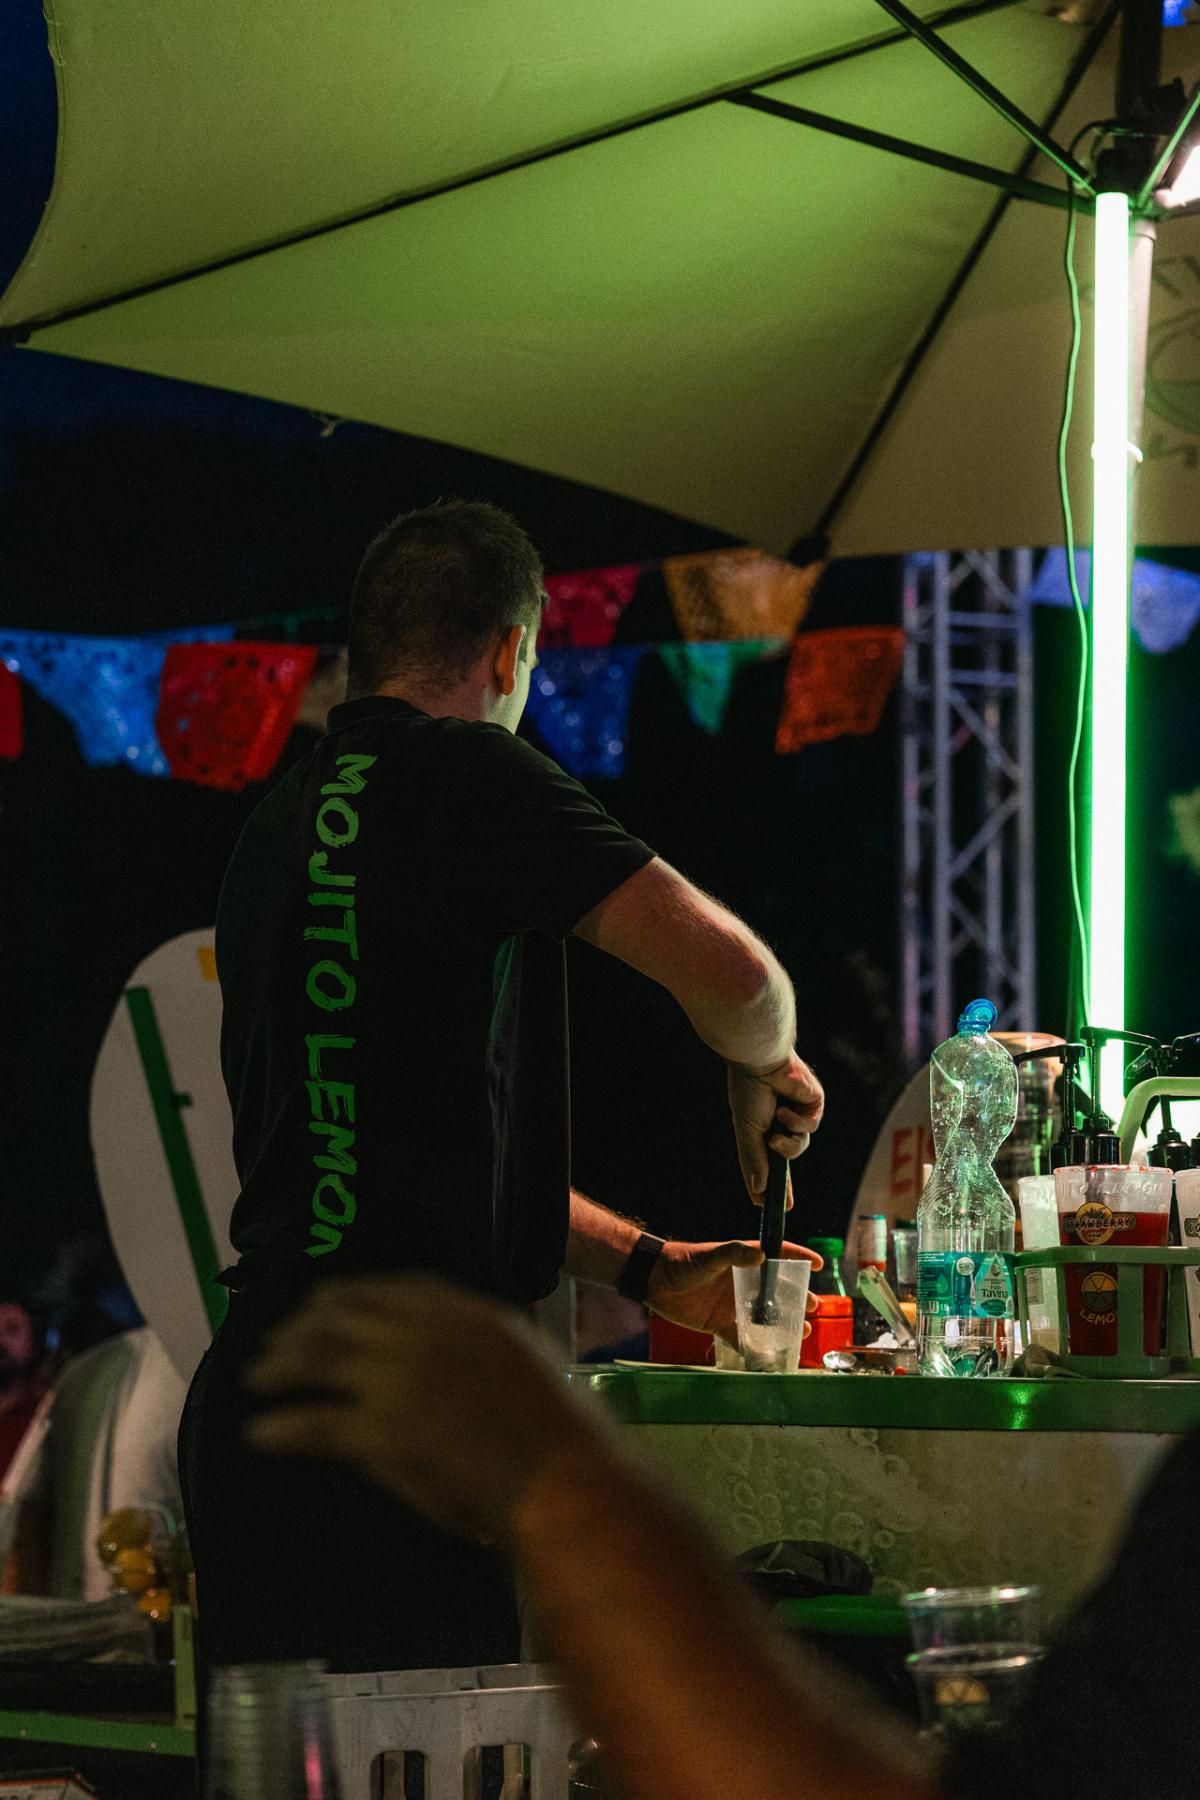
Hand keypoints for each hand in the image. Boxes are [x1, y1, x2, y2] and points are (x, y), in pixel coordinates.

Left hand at [244, 1277, 593, 1542]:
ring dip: (280, 1367)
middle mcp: (422, 1332)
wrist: (559, 1476)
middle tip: (274, 1343)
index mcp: (461, 1310)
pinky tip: (259, 1435)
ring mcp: (397, 1377)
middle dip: (301, 1327)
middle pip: (342, 1315)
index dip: (347, 1294)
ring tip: (256, 1381)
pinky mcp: (379, 1430)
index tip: (322, 1302)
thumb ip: (479, 1340)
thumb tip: (451, 1340)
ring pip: (318, 1357)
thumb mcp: (522, 1357)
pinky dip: (281, 1428)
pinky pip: (314, 1423)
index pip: (388, 1287)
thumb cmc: (555, 1429)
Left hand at [647, 1239, 820, 1346]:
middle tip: (813, 1307)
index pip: (777, 1255)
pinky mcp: (721, 1324)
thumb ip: (733, 1254)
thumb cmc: (681, 1262)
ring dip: (784, 1324)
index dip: (798, 1257)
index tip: (817, 1264)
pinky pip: (744, 1339)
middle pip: (778, 1290)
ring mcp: (734, 1305)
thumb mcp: (709, 1256)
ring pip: (766, 1317)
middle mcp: (743, 1283)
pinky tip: (773, 1357)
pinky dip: (757, 1349)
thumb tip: (761, 1255)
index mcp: (743, 1261)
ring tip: (802, 1331)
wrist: (654, 1282)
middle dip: (798, 1298)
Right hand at [726, 1050, 823, 1203]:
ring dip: (788, 1144)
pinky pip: (811, 1126)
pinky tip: (786, 1109)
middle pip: (786, 1159)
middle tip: (784, 1204)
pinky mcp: (813, 1104)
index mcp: (761, 1127)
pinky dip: (798, 1122)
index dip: (768, 1183)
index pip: (766, 1161)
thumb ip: (753, 1160)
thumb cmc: (749, 1091)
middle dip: (784, 1183)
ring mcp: (798, 1114)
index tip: (766, 1206)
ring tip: (776, 1133)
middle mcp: (779, 1123)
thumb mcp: (747, 1130)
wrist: (762, 1061)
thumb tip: (759, 1189)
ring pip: (800, 1145)